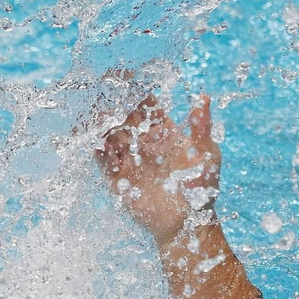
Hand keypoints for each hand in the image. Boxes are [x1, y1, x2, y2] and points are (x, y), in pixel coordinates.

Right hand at [94, 94, 219, 245]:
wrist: (187, 225)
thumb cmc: (202, 191)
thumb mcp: (206, 156)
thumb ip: (202, 128)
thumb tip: (204, 97)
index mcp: (164, 132)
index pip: (146, 104)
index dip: (135, 88)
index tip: (124, 72)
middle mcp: (143, 142)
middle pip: (123, 115)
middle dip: (112, 100)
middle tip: (102, 86)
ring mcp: (128, 159)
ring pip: (109, 134)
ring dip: (100, 122)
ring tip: (95, 111)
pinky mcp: (117, 179)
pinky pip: (102, 160)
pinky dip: (96, 149)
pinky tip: (92, 139)